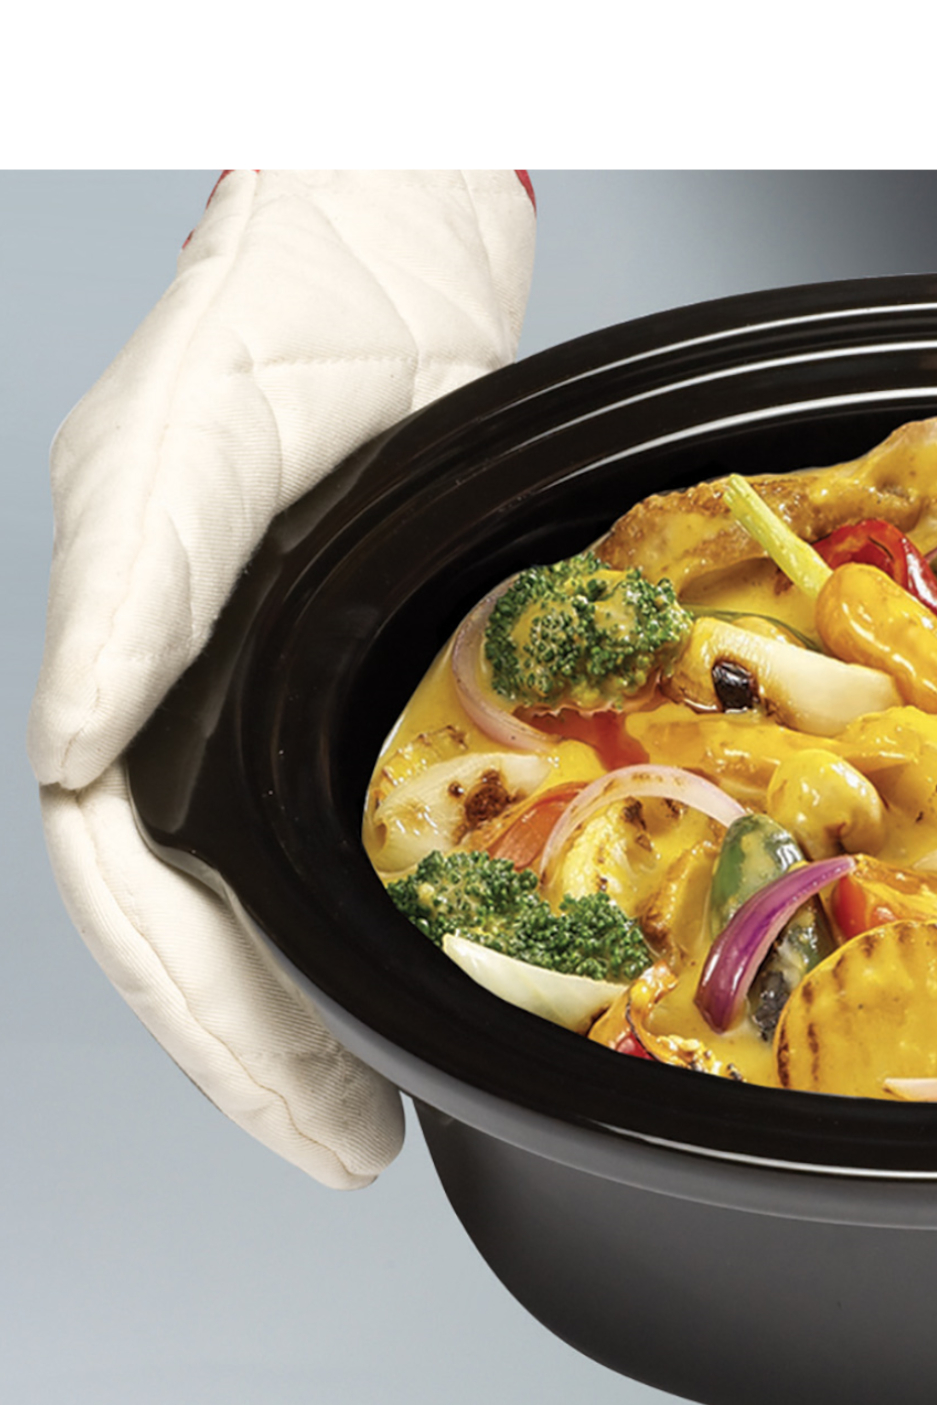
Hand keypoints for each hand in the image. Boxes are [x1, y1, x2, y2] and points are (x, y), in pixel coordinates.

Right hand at [29, 170, 536, 1187]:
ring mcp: (268, 692)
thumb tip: (66, 752)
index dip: (202, 1013)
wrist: (389, 256)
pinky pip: (335, 824)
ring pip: (261, 891)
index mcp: (132, 672)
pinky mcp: (353, 669)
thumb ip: (123, 601)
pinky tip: (401, 977)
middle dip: (260, 1052)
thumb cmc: (273, 325)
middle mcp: (189, 699)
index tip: (287, 1104)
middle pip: (200, 925)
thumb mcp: (185, 453)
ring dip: (304, 1012)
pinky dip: (360, 915)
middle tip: (342, 1148)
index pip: (138, 891)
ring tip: (364, 1111)